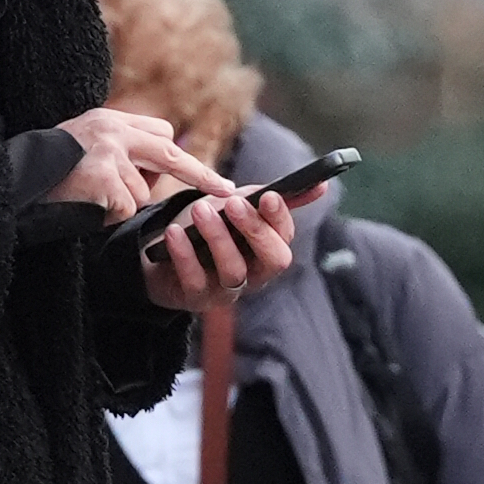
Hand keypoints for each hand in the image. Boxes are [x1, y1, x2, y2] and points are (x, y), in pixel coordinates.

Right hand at [45, 106, 236, 222]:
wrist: (12, 179)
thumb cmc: (47, 172)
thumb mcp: (83, 147)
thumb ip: (118, 152)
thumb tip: (153, 176)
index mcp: (110, 120)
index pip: (160, 134)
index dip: (180, 158)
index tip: (208, 173)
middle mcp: (114, 131)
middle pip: (170, 155)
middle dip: (202, 175)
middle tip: (228, 190)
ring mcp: (111, 154)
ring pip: (141, 193)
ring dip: (122, 205)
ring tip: (89, 198)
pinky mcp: (105, 178)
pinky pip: (124, 208)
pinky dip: (109, 215)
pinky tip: (87, 205)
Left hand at [142, 184, 319, 313]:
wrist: (162, 254)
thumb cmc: (209, 229)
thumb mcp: (239, 207)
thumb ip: (273, 198)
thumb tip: (321, 185)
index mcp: (267, 252)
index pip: (285, 239)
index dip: (279, 219)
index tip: (268, 196)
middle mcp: (254, 276)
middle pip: (272, 261)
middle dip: (256, 231)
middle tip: (234, 203)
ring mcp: (226, 291)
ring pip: (234, 271)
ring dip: (218, 237)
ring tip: (199, 210)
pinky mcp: (195, 298)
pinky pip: (195, 281)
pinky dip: (185, 255)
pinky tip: (174, 233)